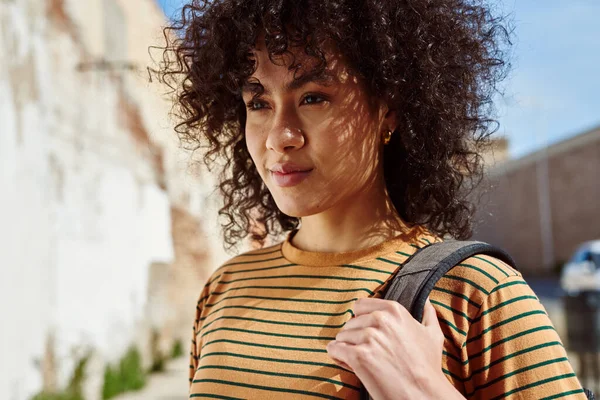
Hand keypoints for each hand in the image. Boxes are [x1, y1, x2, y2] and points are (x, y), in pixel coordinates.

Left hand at [326, 298, 464, 399]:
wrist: (424, 394)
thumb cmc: (428, 366)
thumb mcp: (432, 334)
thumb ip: (427, 313)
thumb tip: (426, 301)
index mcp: (393, 310)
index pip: (360, 306)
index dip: (361, 321)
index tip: (367, 333)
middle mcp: (380, 320)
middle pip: (350, 323)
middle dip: (354, 337)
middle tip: (367, 352)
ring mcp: (368, 337)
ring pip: (341, 336)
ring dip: (347, 348)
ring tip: (361, 360)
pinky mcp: (358, 356)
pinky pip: (335, 349)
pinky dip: (337, 356)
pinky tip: (348, 363)